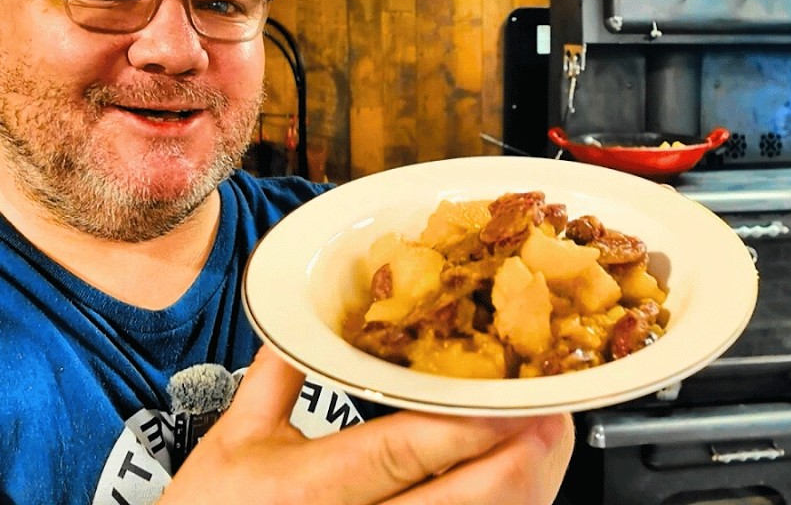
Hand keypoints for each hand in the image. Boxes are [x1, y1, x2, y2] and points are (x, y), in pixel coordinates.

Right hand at [159, 345, 573, 504]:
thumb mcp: (236, 438)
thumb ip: (280, 371)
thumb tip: (311, 305)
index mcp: (307, 487)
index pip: (400, 452)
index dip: (465, 426)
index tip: (513, 397)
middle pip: (460, 503)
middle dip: (521, 461)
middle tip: (554, 416)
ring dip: (523, 491)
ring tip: (547, 444)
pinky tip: (518, 487)